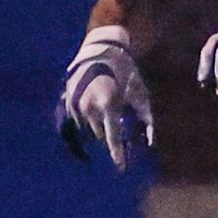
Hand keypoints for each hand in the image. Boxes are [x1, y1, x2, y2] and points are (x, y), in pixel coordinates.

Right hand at [57, 29, 152, 169]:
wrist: (101, 49)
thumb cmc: (125, 71)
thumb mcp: (139, 92)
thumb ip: (145, 118)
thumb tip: (149, 142)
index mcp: (108, 103)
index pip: (112, 137)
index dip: (117, 154)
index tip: (121, 168)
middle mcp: (89, 106)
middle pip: (100, 135)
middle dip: (110, 137)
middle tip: (120, 129)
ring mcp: (76, 104)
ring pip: (88, 131)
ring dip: (98, 130)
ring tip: (107, 116)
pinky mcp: (67, 102)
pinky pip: (77, 123)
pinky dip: (86, 125)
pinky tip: (93, 120)